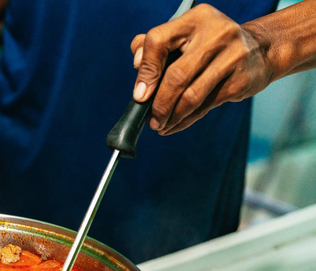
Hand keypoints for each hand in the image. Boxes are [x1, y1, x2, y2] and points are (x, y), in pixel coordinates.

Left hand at [131, 4, 272, 134]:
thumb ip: (155, 45)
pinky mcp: (241, 79)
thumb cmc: (210, 44)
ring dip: (172, 116)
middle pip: (176, 75)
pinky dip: (187, 119)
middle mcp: (216, 33)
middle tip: (150, 120)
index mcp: (195, 19)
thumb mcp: (185, 35)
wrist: (261, 49)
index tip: (139, 95)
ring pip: (192, 96)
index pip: (158, 41)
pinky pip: (207, 105)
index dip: (146, 71)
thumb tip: (136, 65)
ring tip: (161, 126)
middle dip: (159, 103)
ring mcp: (232, 56)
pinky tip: (176, 124)